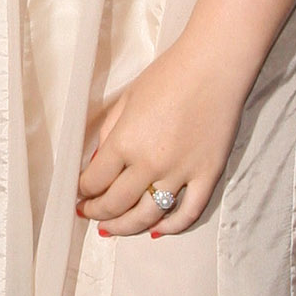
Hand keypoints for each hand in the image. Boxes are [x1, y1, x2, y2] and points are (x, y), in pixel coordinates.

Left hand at [77, 34, 247, 239]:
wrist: (215, 65)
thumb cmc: (169, 74)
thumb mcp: (127, 99)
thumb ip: (109, 133)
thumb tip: (98, 163)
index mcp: (125, 141)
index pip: (95, 180)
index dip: (83, 191)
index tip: (80, 194)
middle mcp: (150, 163)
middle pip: (116, 204)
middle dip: (97, 213)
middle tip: (89, 214)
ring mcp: (181, 173)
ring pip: (148, 216)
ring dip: (125, 228)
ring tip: (112, 230)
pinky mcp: (208, 175)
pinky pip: (188, 213)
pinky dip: (171, 227)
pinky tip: (157, 229)